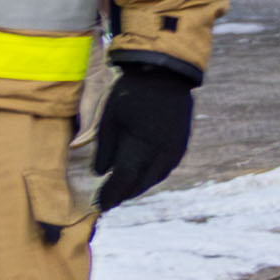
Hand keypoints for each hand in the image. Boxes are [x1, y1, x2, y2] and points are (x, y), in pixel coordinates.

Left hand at [85, 60, 195, 209]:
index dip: (110, 195)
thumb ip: (105, 148)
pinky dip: (152, 176)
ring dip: (138, 187)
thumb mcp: (109, 118)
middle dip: (123, 194)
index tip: (98, 206)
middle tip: (107, 201)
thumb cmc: (131, 94)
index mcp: (141, 146)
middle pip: (141, 183)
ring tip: (123, 191)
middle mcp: (161, 153)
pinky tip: (142, 176)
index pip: (124, 180)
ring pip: (155, 178)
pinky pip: (166, 169)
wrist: (165, 74)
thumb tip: (101, 173)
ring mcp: (175, 149)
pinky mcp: (181, 144)